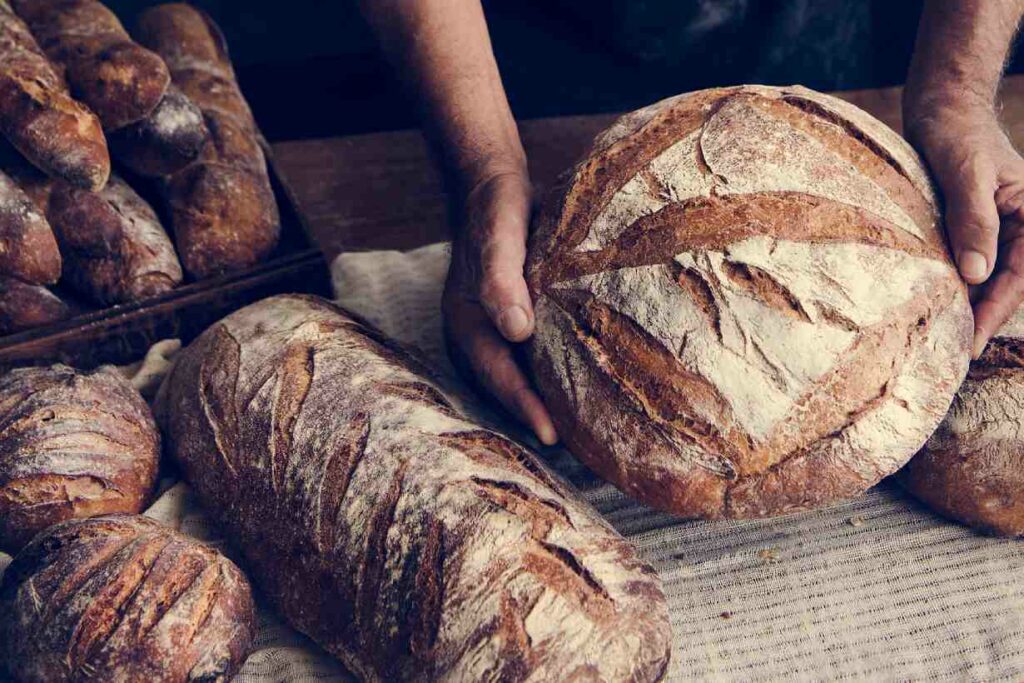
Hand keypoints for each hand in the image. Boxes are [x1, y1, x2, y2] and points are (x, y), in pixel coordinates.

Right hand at [443, 169, 557, 444]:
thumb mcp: (500, 236)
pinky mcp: (508, 318)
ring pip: (512, 375)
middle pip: (502, 386)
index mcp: (465, 321)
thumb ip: (502, 280)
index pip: (498, 375)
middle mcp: (474, 332)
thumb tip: (517, 330)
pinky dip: (544, 374)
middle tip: (574, 446)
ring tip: (576, 427)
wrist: (492, 185)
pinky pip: (524, 357)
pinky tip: (574, 382)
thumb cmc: (496, 209)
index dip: (525, 406)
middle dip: (533, 415)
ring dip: (539, 399)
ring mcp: (489, 327)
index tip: (553, 435)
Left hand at [907, 103, 1023, 356]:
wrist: (941, 107)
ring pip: (986, 277)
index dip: (995, 311)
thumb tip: (975, 274)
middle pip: (1006, 283)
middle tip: (952, 354)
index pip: (1019, 275)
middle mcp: (1020, 225)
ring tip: (942, 339)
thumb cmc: (956, 132)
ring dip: (968, 305)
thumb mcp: (964, 174)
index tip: (972, 342)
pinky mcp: (971, 227)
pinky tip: (934, 304)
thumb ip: (973, 221)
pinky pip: (968, 262)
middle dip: (982, 317)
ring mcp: (996, 228)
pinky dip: (955, 284)